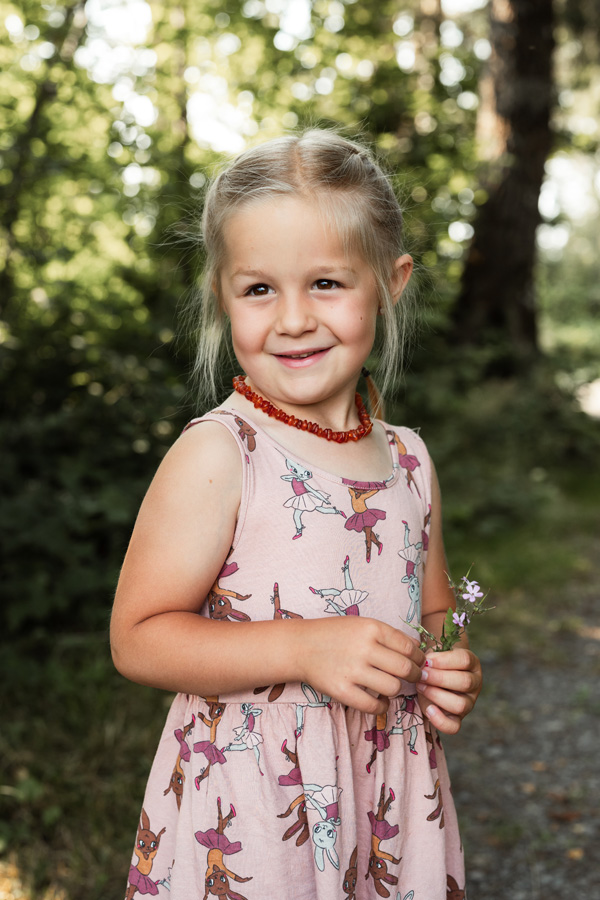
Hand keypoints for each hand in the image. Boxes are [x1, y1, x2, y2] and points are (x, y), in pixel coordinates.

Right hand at [298, 617, 425, 715]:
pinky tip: (380, 701)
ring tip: (390, 686)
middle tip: (413, 677)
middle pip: (404, 668)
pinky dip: (382, 706)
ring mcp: (352, 670)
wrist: (300, 646)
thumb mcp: (361, 624)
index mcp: (371, 628)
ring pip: (392, 687)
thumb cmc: (334, 634)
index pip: (408, 647)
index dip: (418, 657)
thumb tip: (418, 647)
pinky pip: (373, 706)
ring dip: (396, 690)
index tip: (418, 662)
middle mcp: (364, 648)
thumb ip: (388, 635)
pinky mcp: (342, 690)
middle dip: (414, 675)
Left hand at [415, 647, 481, 734]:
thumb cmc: (433, 662)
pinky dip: (440, 720)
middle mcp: (475, 684)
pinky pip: (454, 727)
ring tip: (421, 687)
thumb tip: (423, 661)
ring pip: (460, 705)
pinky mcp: (457, 719)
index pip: (465, 660)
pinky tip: (428, 709)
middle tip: (421, 675)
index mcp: (472, 663)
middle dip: (438, 678)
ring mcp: (468, 703)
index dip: (444, 660)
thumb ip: (432, 655)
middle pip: (465, 682)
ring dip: (436, 695)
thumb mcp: (435, 654)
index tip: (426, 661)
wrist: (431, 677)